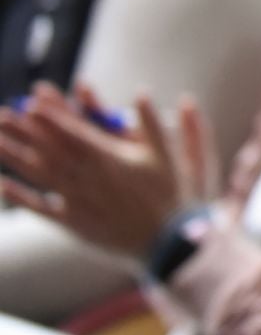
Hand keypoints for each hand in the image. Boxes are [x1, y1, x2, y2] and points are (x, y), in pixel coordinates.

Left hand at [0, 84, 214, 258]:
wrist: (167, 243)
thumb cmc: (170, 196)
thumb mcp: (168, 155)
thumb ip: (152, 122)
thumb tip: (143, 92)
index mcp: (110, 159)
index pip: (74, 132)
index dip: (52, 116)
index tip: (31, 102)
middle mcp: (87, 178)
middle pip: (49, 150)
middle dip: (24, 131)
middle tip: (1, 115)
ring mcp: (78, 201)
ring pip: (40, 175)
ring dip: (14, 157)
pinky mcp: (74, 223)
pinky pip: (41, 208)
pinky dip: (20, 197)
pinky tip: (1, 184)